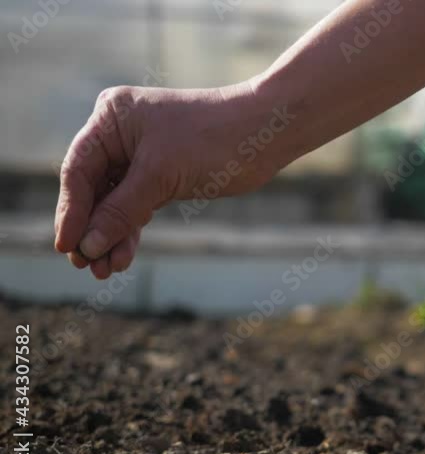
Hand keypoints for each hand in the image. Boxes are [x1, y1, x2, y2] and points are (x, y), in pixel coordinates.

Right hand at [54, 82, 289, 278]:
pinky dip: (131, 229)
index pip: (77, 171)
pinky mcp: (162, 174)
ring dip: (110, 236)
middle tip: (87, 266)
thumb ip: (121, 211)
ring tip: (106, 271)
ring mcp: (141, 154)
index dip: (71, 212)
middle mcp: (121, 134)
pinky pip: (136, 205)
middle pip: (93, 189)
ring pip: (115, 202)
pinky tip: (124, 256)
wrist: (266, 132)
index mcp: (112, 119)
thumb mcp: (161, 176)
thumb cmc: (214, 140)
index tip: (66, 247)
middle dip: (91, 229)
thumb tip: (88, 245)